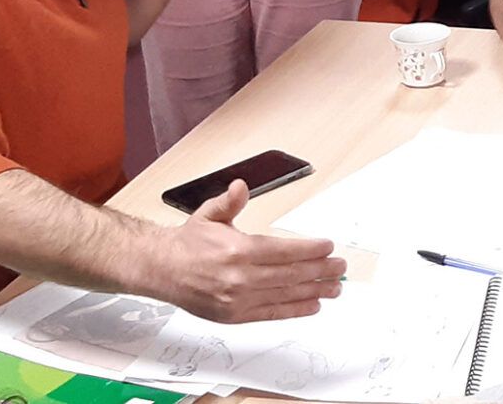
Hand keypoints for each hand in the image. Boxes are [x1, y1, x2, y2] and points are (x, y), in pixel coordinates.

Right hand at [149, 181, 346, 322]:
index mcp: (237, 250)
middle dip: (321, 270)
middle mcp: (240, 277)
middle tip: (339, 267)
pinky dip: (296, 310)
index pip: (285, 251)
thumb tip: (240, 187)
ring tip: (334, 287)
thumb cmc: (188, 244)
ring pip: (286, 295)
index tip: (328, 247)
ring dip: (315, 291)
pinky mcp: (236, 315)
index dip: (311, 249)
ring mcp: (239, 299)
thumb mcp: (209, 215)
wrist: (163, 270)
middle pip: (291, 274)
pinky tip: (313, 305)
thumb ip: (229, 202)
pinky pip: (273, 313)